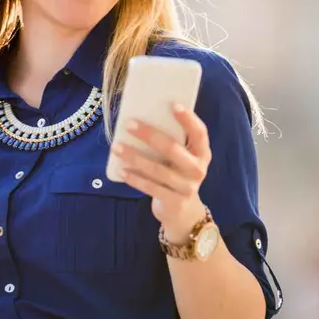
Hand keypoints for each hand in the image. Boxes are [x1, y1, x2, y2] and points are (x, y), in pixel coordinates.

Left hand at [109, 103, 210, 242]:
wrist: (183, 213)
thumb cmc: (177, 174)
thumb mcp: (181, 159)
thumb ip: (172, 142)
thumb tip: (142, 118)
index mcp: (202, 153)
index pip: (200, 133)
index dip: (189, 119)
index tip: (174, 105)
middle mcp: (197, 169)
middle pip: (173, 149)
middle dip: (150, 135)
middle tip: (129, 124)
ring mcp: (187, 187)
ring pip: (157, 169)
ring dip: (134, 157)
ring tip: (116, 147)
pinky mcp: (174, 202)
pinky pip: (150, 187)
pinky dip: (134, 178)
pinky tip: (121, 169)